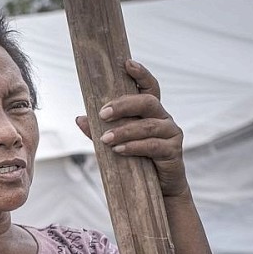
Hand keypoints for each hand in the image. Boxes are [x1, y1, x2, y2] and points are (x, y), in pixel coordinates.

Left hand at [75, 60, 187, 197]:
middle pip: (148, 102)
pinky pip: (153, 146)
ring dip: (125, 131)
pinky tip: (119, 150)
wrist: (159, 190)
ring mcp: (171, 134)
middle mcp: (163, 118)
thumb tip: (79, 118)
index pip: (149, 88)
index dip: (141, 74)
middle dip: (124, 105)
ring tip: (105, 139)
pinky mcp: (173, 152)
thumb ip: (100, 131)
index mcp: (151, 112)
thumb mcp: (115, 144)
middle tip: (102, 113)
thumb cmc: (136, 161)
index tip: (127, 63)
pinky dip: (135, 146)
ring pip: (149, 126)